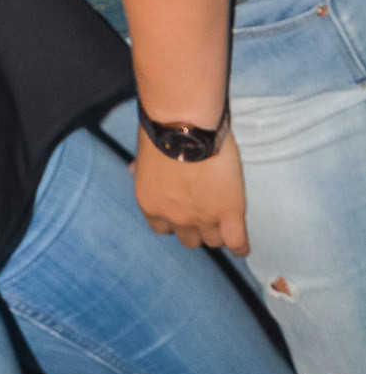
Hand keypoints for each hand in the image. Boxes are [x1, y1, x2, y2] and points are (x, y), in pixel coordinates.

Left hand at [132, 128, 248, 253]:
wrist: (185, 126)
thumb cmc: (161, 131)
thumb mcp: (143, 155)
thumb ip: (140, 170)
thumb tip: (132, 170)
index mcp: (151, 205)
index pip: (162, 228)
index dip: (174, 221)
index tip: (182, 212)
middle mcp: (175, 217)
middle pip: (188, 239)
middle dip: (195, 229)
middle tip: (205, 213)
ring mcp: (202, 217)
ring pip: (212, 241)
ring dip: (217, 233)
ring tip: (225, 225)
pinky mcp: (228, 212)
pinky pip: (236, 243)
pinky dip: (240, 247)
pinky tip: (242, 247)